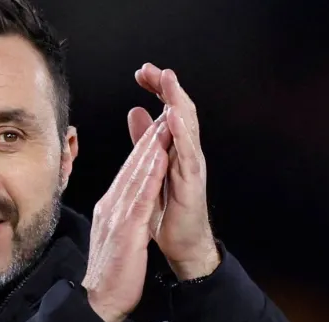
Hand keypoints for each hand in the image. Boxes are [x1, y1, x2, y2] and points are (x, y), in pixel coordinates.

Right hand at [82, 114, 172, 321]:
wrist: (98, 302)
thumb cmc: (109, 275)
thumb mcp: (115, 239)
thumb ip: (119, 219)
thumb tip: (122, 209)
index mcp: (110, 209)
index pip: (129, 174)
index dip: (143, 150)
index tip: (156, 129)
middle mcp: (111, 206)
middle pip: (132, 167)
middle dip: (147, 139)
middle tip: (161, 113)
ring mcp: (116, 216)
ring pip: (136, 175)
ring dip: (149, 147)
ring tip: (162, 123)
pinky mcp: (126, 229)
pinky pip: (140, 195)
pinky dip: (150, 173)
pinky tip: (158, 157)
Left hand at [129, 63, 219, 279]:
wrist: (182, 246)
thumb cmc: (168, 212)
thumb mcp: (151, 171)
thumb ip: (145, 142)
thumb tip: (137, 112)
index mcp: (175, 150)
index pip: (167, 111)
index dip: (157, 90)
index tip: (142, 72)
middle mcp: (186, 153)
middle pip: (179, 111)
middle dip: (167, 88)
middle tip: (153, 68)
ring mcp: (191, 166)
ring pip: (187, 127)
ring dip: (177, 101)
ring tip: (167, 79)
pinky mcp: (191, 182)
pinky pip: (187, 153)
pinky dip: (180, 133)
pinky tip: (172, 116)